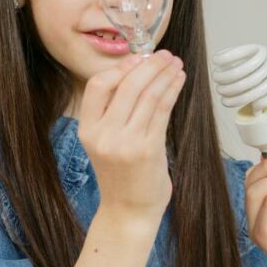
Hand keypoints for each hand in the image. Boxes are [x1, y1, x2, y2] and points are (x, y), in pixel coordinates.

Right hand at [77, 49, 185, 219]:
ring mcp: (125, 142)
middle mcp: (103, 135)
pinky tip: (179, 80)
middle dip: (149, 66)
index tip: (139, 58)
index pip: (97, 86)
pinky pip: (162, 110)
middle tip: (165, 55)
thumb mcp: (106, 142)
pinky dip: (172, 90)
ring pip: (148, 95)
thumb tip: (138, 73)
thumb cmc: (122, 175)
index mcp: (87, 130)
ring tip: (176, 64)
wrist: (128, 211)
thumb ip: (115, 113)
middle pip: (127, 86)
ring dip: (165, 75)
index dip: (120, 68)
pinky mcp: (148, 149)